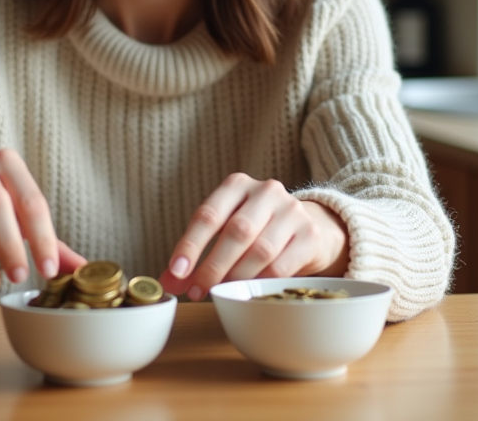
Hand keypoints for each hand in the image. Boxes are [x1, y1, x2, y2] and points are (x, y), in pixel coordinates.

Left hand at [158, 173, 348, 300]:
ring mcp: (292, 211)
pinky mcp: (310, 235)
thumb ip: (195, 254)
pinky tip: (250, 291)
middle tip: (196, 291)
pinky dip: (261, 282)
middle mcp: (266, 191)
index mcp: (237, 185)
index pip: (208, 214)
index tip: (176, 271)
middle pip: (236, 232)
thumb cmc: (256, 229)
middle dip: (212, 266)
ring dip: (236, 277)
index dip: (190, 245)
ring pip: (260, 250)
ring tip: (221, 292)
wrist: (310, 226)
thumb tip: (167, 283)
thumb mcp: (223, 231)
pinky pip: (282, 265)